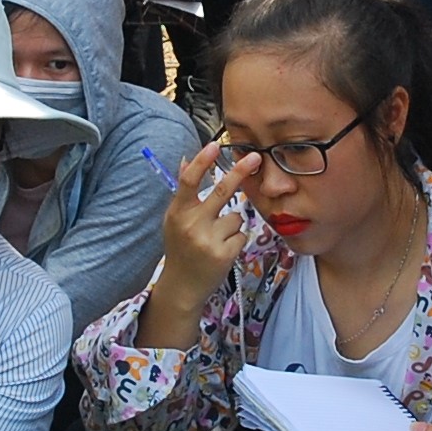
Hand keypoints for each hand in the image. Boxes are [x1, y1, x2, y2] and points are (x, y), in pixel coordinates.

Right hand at [145, 139, 257, 320]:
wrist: (182, 286)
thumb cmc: (180, 248)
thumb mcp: (175, 219)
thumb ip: (184, 192)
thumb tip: (187, 158)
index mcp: (177, 213)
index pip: (188, 181)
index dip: (202, 162)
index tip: (215, 144)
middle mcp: (191, 225)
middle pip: (222, 191)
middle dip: (241, 172)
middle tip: (256, 157)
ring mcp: (208, 240)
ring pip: (236, 216)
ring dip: (232, 224)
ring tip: (216, 238)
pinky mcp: (224, 254)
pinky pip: (242, 234)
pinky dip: (236, 240)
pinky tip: (222, 250)